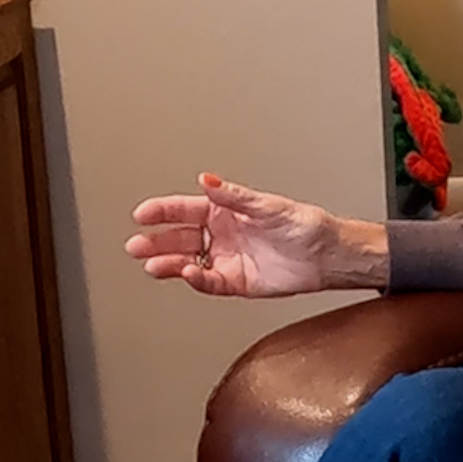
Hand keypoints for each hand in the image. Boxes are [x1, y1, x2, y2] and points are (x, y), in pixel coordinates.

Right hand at [126, 173, 385, 296]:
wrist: (327, 255)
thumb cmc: (304, 225)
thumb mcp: (268, 205)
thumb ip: (235, 196)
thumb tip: (208, 179)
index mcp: (226, 211)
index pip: (186, 209)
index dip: (163, 211)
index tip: (142, 213)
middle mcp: (222, 235)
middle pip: (180, 237)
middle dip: (156, 241)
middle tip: (135, 244)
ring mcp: (226, 258)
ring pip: (188, 261)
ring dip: (168, 262)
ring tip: (151, 264)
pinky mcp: (235, 282)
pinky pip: (209, 281)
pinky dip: (196, 279)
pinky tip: (187, 274)